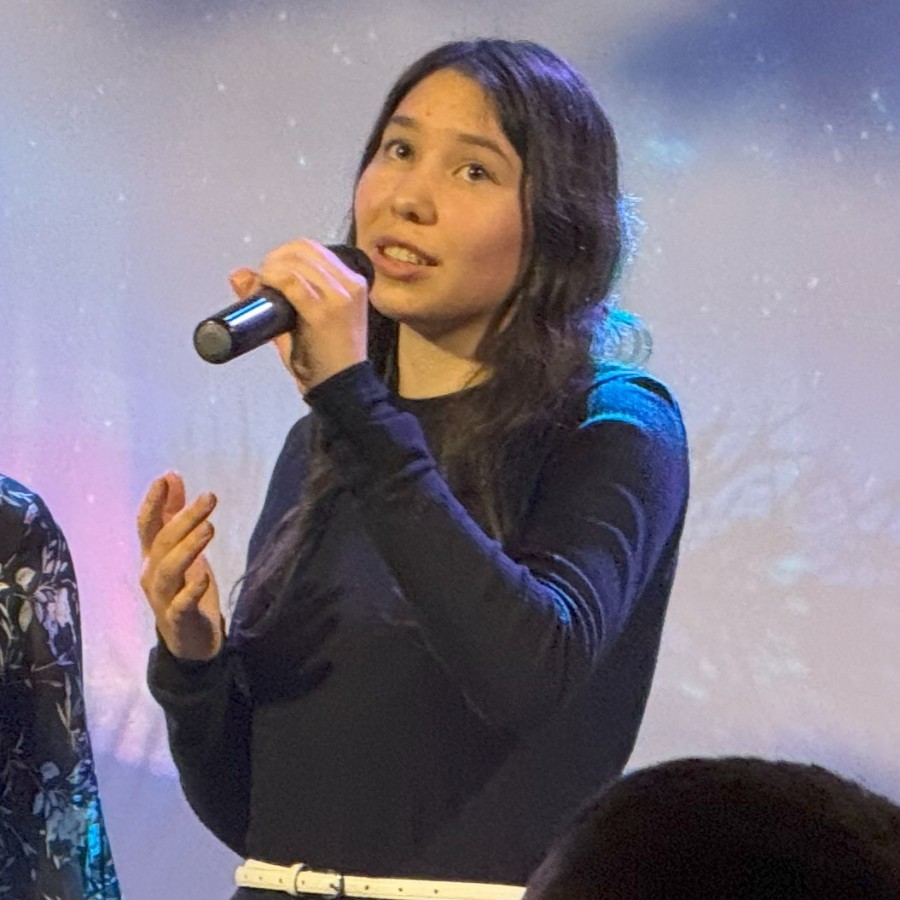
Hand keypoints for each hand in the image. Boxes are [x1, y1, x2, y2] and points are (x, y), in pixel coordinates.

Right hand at [137, 472, 222, 660]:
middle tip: (209, 498)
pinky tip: (204, 576)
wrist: (189, 639)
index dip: (153, 502)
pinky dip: (191, 590)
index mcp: (151, 555)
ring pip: (169, 570)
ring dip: (188, 548)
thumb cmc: (184, 586)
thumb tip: (171, 475)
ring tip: (209, 528)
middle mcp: (151, 574)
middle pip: (163, 542)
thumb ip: (174, 512)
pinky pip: (181, 603)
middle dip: (185, 518)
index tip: (166, 478)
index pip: (147, 525)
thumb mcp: (181, 547)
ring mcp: (162, 597)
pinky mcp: (179, 618)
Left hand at [229, 239, 368, 393]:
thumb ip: (273, 296)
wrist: (342, 388)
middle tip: (263, 282)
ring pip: (295, 262)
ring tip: (264, 289)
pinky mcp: (324, 311)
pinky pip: (291, 281)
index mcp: (352, 282)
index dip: (284, 254)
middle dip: (275, 260)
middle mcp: (350, 284)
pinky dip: (273, 280)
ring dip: (271, 269)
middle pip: (302, 249)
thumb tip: (238, 274)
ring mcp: (339, 296)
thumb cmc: (324, 359)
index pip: (312, 248)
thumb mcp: (301, 320)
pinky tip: (266, 288)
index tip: (270, 271)